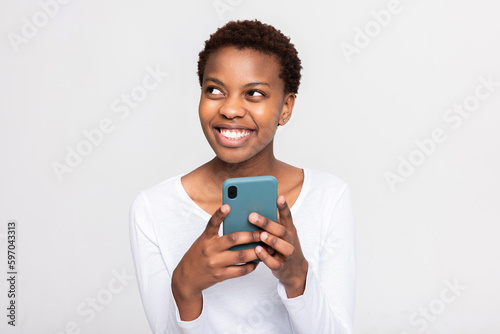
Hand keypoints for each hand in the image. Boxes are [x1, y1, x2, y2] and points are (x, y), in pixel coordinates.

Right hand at [172, 204, 260, 319]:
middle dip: (251, 235)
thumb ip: (217, 234)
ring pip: (240, 256)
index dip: (219, 214)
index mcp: (206, 238)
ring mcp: (215, 263)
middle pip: (233, 239)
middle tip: (264, 232)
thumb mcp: (204, 241)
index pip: (212, 223)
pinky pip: (240, 270)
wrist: (187, 278)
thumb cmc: (199, 255)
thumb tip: (240, 225)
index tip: (227, 206)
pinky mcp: (220, 275)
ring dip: (256, 251)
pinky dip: (251, 265)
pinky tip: (258, 261)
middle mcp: (210, 249)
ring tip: (267, 247)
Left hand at [249, 196, 308, 297]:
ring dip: (272, 240)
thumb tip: (254, 207)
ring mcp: (287, 255)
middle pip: (281, 230)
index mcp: (289, 230)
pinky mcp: (281, 267)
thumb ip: (271, 223)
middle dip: (267, 223)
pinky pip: (275, 263)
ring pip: (284, 247)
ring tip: (261, 235)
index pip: (287, 216)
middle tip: (252, 216)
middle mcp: (290, 240)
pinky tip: (257, 250)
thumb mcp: (281, 233)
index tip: (279, 197)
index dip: (284, 207)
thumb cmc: (283, 246)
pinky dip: (266, 257)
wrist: (295, 270)